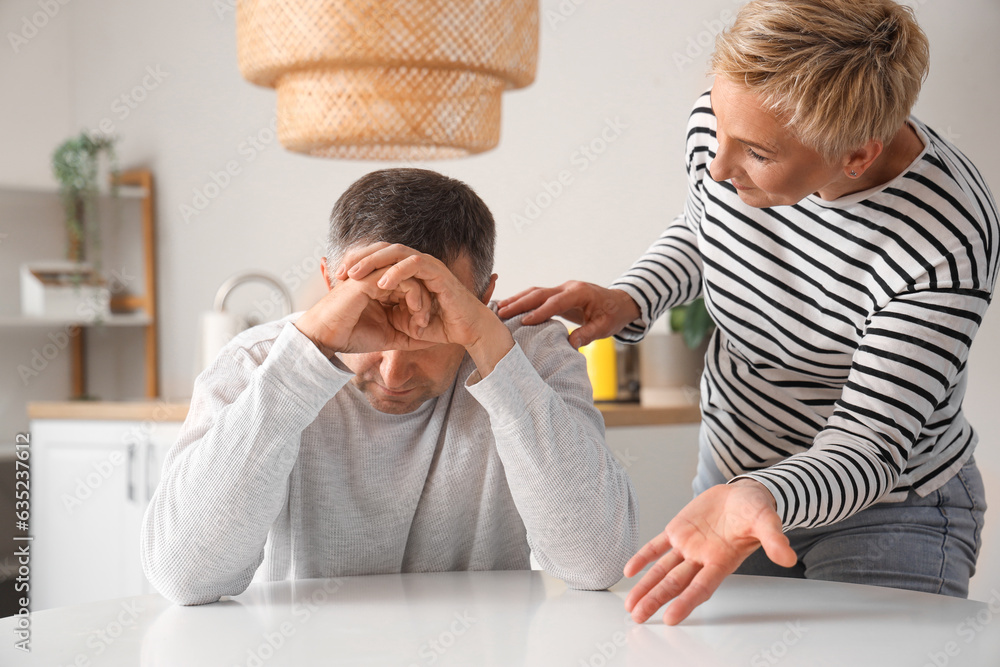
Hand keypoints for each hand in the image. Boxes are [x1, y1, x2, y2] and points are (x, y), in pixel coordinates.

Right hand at [294, 265, 434, 355]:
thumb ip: (412, 337)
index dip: (423, 308)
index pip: (413, 289)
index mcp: (383, 289)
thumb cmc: (353, 336)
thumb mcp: (390, 338)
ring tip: (421, 321)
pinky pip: (401, 277)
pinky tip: (414, 312)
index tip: (421, 331)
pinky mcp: (370, 277)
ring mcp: (374, 275)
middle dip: (426, 303)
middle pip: (415, 280)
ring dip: (422, 299)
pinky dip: (413, 293)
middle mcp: (379, 279)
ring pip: (411, 277)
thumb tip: (438, 340)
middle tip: (424, 325)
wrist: (325, 337)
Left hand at [338, 243, 513, 375]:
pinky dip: (397, 272)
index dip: (357, 264)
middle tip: (340, 272)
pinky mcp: (439, 273)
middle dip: (359, 258)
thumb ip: (387, 312)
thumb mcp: (403, 321)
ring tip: (355, 274)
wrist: (469, 332)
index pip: (378, 258)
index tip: (337, 278)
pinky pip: (414, 265)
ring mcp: (428, 266)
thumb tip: (360, 314)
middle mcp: (417, 264)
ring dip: (373, 261)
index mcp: (408, 271)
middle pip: (383, 249)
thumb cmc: (439, 326)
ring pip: (397, 252)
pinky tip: (381, 283)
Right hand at [497, 281, 638, 348]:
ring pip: (535, 292)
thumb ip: (588, 334)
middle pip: (539, 293)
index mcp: (579, 293)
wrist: (619, 302)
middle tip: (502, 313)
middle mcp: (568, 287)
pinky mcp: (557, 294)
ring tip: (499, 308)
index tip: (525, 322)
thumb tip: (571, 345)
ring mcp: (562, 289)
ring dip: (517, 300)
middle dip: (520, 303)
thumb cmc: (613, 314)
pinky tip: (509, 307)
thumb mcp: (604, 327)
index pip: (556, 302)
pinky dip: (522, 301)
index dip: (540, 312)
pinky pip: (537, 296)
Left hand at [623, 479, 795, 624]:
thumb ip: (774, 539)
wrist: (744, 492)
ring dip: (646, 586)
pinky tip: (629, 571)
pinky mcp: (678, 530)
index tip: (671, 619)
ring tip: (630, 605)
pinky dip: (643, 557)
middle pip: (674, 583)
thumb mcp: (767, 520)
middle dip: (656, 600)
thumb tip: (788, 557)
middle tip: (638, 617)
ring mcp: (688, 545)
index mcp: (721, 560)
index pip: (700, 587)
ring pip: (662, 569)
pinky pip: (656, 546)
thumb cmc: (757, 509)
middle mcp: (701, 558)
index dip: (685, 602)